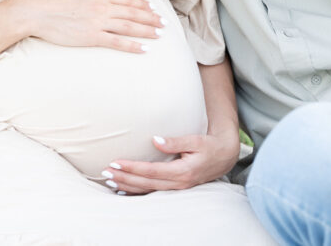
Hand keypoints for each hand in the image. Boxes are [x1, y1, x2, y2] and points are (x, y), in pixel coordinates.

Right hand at [18, 0, 163, 52]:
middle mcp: (102, 7)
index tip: (153, 9)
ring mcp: (98, 22)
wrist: (37, 13)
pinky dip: (132, 46)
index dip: (142, 4)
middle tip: (164, 23)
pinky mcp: (92, 37)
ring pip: (129, 26)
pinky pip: (117, 42)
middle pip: (133, 12)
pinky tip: (144, 49)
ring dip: (147, 30)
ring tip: (159, 34)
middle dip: (151, 18)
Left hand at [101, 131, 240, 194]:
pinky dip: (137, 192)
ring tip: (110, 181)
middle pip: (146, 183)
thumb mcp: (195, 140)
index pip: (151, 171)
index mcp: (182, 171)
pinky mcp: (175, 188)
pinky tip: (124, 190)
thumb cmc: (209, 146)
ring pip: (148, 190)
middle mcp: (178, 183)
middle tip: (106, 172)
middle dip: (124, 178)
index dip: (132, 168)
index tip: (116, 162)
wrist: (224, 157)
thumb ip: (175, 141)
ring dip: (128, 186)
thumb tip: (155, 140)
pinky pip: (153, 192)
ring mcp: (177, 188)